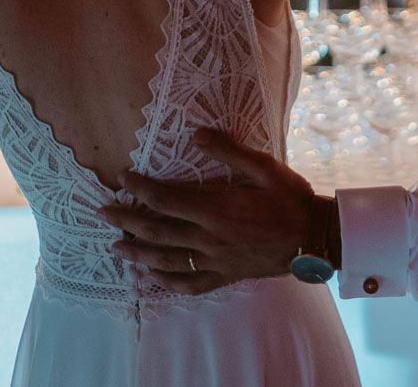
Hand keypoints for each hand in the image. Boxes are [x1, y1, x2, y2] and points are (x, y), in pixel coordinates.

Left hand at [101, 129, 315, 294]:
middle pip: (155, 231)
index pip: (163, 199)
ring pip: (165, 260)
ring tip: (116, 248)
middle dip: (125, 221)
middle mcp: (208, 238)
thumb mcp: (265, 167)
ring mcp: (215, 260)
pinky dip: (167, 282)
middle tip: (102, 214)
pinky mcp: (225, 275)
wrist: (315, 238)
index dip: (139, 188)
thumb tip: (197, 134)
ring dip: (137, 253)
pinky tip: (153, 278)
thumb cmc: (291, 199)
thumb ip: (230, 152)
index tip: (123, 178)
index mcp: (215, 209)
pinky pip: (189, 283)